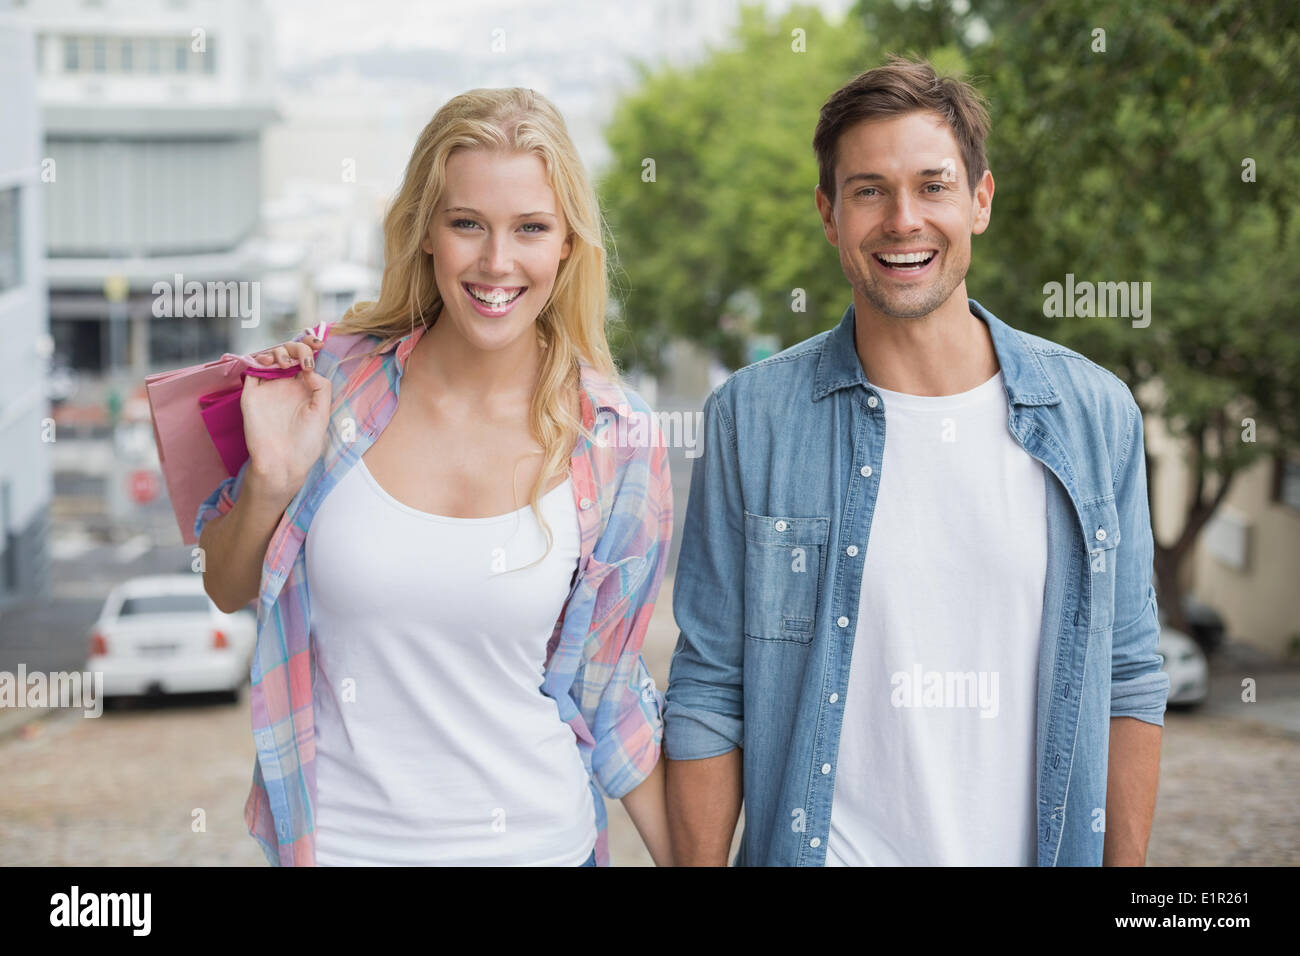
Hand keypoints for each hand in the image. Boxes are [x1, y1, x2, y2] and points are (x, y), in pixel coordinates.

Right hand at [241, 332, 331, 499]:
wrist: (283, 462)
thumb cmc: (305, 443)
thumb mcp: (323, 414)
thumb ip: (321, 388)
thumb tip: (310, 368)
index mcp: (305, 388)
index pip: (306, 358)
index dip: (310, 345)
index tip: (318, 344)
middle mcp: (286, 385)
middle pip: (289, 353)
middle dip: (297, 347)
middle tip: (303, 360)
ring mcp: (268, 388)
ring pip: (270, 356)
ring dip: (279, 352)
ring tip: (286, 364)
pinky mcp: (252, 393)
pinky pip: (251, 369)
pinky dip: (258, 360)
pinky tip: (269, 364)